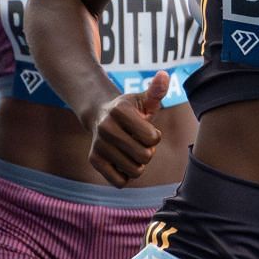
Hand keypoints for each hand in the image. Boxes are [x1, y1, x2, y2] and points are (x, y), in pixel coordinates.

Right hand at [87, 70, 169, 186]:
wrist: (100, 115)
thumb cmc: (130, 110)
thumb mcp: (143, 100)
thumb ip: (156, 91)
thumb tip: (165, 75)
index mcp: (120, 111)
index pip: (153, 139)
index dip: (155, 137)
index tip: (146, 130)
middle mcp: (106, 127)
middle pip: (145, 156)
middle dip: (148, 152)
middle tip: (139, 142)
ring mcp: (98, 145)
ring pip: (134, 171)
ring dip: (138, 164)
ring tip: (131, 151)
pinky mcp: (94, 160)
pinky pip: (119, 182)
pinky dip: (125, 176)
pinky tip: (122, 162)